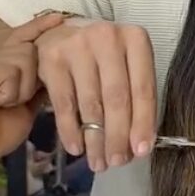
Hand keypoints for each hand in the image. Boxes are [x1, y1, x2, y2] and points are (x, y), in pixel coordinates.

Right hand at [0, 14, 62, 169]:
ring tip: (3, 102)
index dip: (42, 28)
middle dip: (34, 79)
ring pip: (27, 60)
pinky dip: (11, 92)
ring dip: (23, 89)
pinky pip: (14, 71)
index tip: (59, 19)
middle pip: (34, 50)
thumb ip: (39, 84)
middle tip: (14, 100)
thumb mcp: (27, 103)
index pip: (27, 38)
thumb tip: (57, 71)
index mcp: (2, 61)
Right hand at [34, 19, 156, 171]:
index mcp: (136, 40)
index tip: (141, 151)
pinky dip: (70, 131)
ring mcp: (76, 46)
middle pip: (116, 99)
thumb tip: (138, 147)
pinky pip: (64, 104)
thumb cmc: (107, 58)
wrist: (66, 33)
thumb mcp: (129, 68)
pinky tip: (77, 148)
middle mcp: (107, 38)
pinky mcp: (51, 59)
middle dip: (118, 137)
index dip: (143, 124)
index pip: (143, 89)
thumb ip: (136, 100)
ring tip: (99, 162)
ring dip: (95, 140)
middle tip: (117, 162)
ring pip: (91, 105)